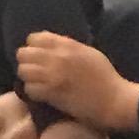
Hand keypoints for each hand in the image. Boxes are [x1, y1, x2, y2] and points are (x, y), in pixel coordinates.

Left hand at [14, 33, 138, 136]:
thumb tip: (54, 46)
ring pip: (23, 71)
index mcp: (67, 45)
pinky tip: (41, 94)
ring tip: (37, 83)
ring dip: (28, 77)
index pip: (34, 38)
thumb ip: (70, 47)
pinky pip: (29, 89)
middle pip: (23, 53)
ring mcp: (52, 75)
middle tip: (35, 70)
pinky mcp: (51, 93)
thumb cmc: (106, 77)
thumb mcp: (89, 53)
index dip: (34, 47)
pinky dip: (33, 92)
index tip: (39, 55)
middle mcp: (57, 57)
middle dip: (27, 62)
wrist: (114, 100)